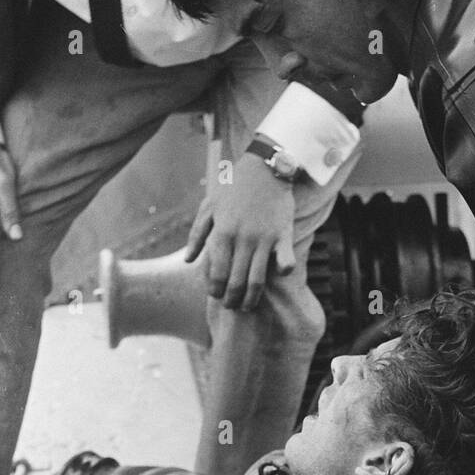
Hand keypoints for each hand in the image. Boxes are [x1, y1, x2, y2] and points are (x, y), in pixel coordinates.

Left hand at [186, 155, 294, 310]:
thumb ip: (197, 234)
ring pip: (257, 279)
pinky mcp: (283, 234)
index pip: (216, 273)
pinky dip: (284, 271)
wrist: (265, 168)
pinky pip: (285, 260)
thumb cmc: (234, 188)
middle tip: (230, 307)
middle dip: (231, 300)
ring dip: (251, 299)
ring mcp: (264, 238)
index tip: (215, 296)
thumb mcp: (209, 207)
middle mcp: (242, 239)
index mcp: (222, 233)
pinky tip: (279, 276)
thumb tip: (189, 261)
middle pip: (236, 282)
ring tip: (248, 306)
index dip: (214, 290)